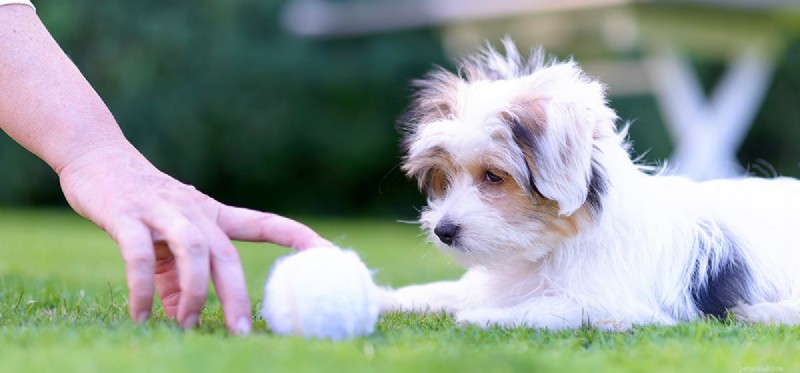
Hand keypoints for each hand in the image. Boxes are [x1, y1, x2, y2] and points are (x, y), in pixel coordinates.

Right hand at [57, 143, 331, 333]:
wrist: (96, 157)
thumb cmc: (141, 204)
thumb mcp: (168, 242)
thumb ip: (179, 278)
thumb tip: (185, 317)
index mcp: (213, 214)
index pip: (265, 223)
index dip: (299, 238)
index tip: (331, 255)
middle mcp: (194, 210)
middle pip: (227, 252)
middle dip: (237, 294)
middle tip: (242, 331)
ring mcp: (162, 210)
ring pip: (193, 250)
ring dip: (193, 291)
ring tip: (187, 325)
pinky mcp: (127, 215)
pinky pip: (140, 255)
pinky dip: (143, 288)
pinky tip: (142, 315)